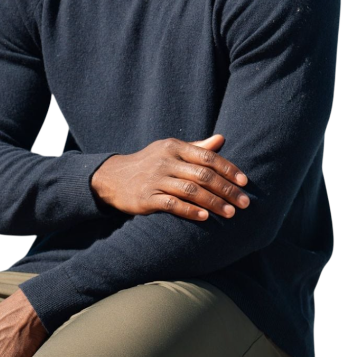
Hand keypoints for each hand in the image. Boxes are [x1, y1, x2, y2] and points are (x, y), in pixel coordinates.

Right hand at [90, 134, 250, 221]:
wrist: (113, 177)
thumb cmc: (149, 163)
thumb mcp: (169, 150)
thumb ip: (196, 147)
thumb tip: (221, 139)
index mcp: (174, 147)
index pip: (207, 157)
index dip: (228, 169)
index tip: (244, 182)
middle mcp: (165, 160)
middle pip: (202, 174)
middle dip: (226, 189)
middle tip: (244, 203)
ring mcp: (155, 179)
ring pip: (190, 190)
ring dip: (213, 202)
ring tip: (230, 213)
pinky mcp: (146, 197)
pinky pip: (172, 204)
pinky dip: (189, 210)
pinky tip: (204, 217)